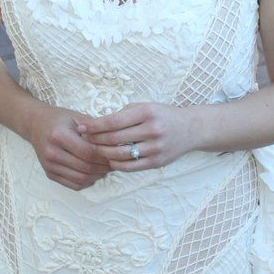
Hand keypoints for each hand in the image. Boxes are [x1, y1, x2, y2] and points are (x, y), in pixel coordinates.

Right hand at [25, 105, 113, 190]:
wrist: (35, 124)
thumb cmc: (58, 119)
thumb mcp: (76, 116)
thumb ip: (94, 128)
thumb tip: (114, 140)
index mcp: (59, 136)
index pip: (88, 152)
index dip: (104, 156)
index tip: (114, 154)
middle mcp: (52, 153)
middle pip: (85, 167)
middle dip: (103, 167)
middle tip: (113, 163)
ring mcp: (49, 165)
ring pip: (80, 179)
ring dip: (97, 176)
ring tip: (105, 168)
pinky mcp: (49, 174)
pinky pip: (73, 184)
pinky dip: (87, 182)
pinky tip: (93, 173)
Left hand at [76, 103, 193, 171]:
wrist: (190, 129)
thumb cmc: (162, 115)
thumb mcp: (145, 107)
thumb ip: (122, 114)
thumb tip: (94, 124)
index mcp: (147, 112)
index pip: (113, 121)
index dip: (94, 126)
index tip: (82, 127)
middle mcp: (152, 130)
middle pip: (114, 138)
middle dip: (95, 139)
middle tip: (85, 139)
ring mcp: (156, 148)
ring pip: (120, 154)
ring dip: (103, 153)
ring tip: (95, 150)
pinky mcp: (157, 162)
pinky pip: (130, 166)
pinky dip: (116, 164)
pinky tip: (110, 159)